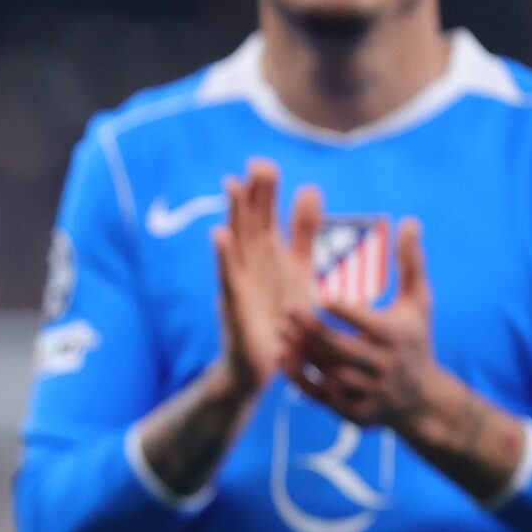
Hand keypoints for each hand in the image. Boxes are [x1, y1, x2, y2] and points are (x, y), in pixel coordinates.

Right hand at [214, 159, 320, 398]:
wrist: (266, 366)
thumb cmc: (285, 321)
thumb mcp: (302, 272)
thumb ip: (306, 235)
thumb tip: (311, 190)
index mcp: (274, 257)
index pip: (269, 216)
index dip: (267, 192)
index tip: (268, 165)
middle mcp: (255, 264)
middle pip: (252, 221)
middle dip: (254, 194)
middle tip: (257, 165)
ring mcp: (242, 281)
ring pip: (237, 241)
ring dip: (235, 214)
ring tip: (233, 185)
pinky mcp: (234, 302)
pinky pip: (228, 275)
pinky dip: (223, 255)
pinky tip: (220, 235)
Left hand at [285, 217, 445, 431]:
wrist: (422, 401)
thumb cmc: (415, 341)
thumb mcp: (419, 303)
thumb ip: (411, 262)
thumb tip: (409, 220)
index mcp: (394, 337)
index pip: (364, 321)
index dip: (341, 308)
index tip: (318, 292)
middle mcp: (382, 367)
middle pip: (339, 348)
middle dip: (310, 330)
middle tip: (286, 310)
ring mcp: (368, 393)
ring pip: (327, 373)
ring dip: (301, 354)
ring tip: (280, 333)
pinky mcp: (354, 413)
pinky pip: (322, 397)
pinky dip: (301, 380)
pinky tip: (284, 360)